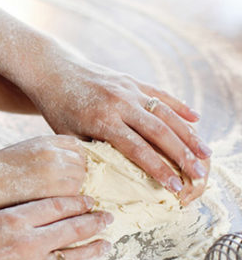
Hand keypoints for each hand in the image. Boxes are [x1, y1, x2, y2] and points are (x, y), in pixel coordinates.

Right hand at [0, 135, 85, 200]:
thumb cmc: (1, 170)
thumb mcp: (25, 150)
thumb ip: (46, 152)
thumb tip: (68, 161)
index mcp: (44, 141)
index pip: (76, 145)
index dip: (76, 156)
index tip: (71, 167)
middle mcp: (52, 152)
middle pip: (81, 160)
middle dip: (78, 171)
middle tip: (67, 183)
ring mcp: (54, 170)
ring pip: (81, 177)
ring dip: (75, 185)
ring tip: (60, 193)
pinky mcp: (54, 189)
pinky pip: (75, 193)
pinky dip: (71, 198)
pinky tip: (57, 201)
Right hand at [0, 196, 112, 259]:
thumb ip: (14, 213)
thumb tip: (41, 209)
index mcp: (13, 218)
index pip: (57, 205)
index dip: (78, 202)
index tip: (89, 201)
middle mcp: (27, 241)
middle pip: (72, 228)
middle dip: (94, 222)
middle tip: (108, 217)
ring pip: (75, 256)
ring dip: (94, 248)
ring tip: (106, 243)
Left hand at [26, 50, 210, 203]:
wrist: (53, 72)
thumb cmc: (57, 109)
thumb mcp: (68, 136)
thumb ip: (92, 155)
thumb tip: (114, 178)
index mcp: (102, 120)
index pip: (137, 149)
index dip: (159, 169)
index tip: (176, 187)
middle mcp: (119, 103)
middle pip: (159, 132)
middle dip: (182, 155)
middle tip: (199, 175)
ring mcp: (127, 89)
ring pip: (165, 113)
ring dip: (188, 134)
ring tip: (205, 153)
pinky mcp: (131, 80)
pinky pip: (160, 94)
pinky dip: (179, 107)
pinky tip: (196, 119)